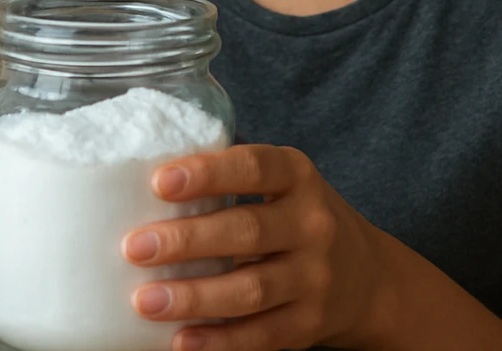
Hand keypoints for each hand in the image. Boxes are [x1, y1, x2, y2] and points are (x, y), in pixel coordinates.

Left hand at [122, 145, 383, 350]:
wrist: (368, 277)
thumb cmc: (296, 217)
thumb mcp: (281, 183)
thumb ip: (228, 177)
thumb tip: (135, 180)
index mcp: (297, 176)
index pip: (253, 167)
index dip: (208, 173)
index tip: (159, 182)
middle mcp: (312, 224)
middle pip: (246, 231)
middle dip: (185, 240)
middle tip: (133, 247)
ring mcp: (314, 278)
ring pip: (251, 289)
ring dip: (193, 297)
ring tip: (145, 301)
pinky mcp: (308, 323)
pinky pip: (260, 335)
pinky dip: (219, 341)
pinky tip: (181, 340)